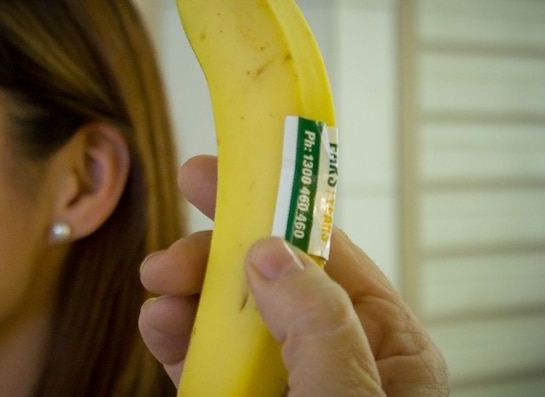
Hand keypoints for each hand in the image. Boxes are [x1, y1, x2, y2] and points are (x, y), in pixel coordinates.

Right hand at [139, 155, 448, 395]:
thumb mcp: (349, 395)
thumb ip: (319, 322)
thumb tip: (270, 249)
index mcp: (386, 346)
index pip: (331, 251)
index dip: (279, 204)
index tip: (229, 170)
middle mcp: (335, 356)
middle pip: (272, 275)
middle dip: (220, 246)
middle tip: (178, 223)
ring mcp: (283, 381)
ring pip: (231, 315)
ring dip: (189, 289)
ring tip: (158, 282)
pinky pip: (204, 358)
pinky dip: (177, 335)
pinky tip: (159, 321)